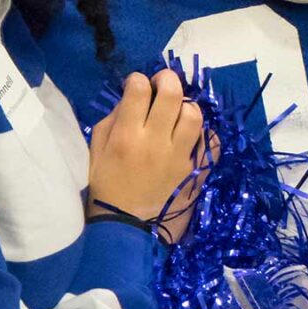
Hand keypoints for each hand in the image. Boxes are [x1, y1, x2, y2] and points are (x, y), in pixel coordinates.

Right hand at [87, 70, 206, 242]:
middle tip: (162, 83)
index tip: (136, 85)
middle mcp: (156, 142)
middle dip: (167, 79)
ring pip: (195, 114)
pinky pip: (211, 142)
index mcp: (127, 137)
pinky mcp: (195, 171)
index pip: (138, 90)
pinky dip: (205, 133)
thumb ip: (112, 122)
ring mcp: (180, 157)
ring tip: (177, 111)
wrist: (127, 229)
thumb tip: (130, 99)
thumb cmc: (106, 189)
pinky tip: (192, 134)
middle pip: (172, 93)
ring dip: (186, 105)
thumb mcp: (96, 153)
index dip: (137, 80)